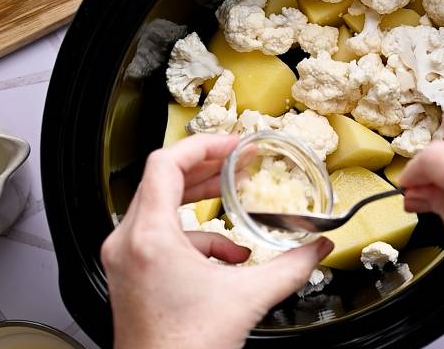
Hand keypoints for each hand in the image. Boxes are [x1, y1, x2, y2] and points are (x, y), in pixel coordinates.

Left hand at [101, 134, 332, 348]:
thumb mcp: (248, 299)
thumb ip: (291, 267)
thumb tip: (317, 248)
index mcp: (150, 237)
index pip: (166, 164)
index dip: (203, 146)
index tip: (231, 145)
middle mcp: (128, 243)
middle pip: (161, 180)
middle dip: (204, 169)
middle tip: (235, 163)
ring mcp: (125, 258)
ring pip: (159, 207)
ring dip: (199, 200)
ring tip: (233, 198)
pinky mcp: (131, 273)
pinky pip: (161, 237)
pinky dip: (195, 237)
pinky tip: (227, 256)